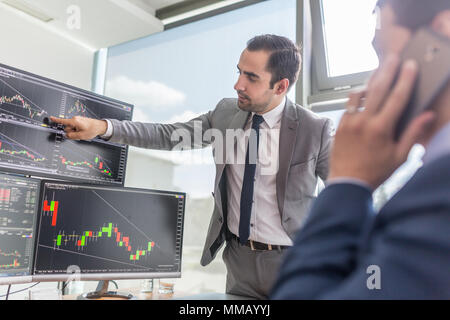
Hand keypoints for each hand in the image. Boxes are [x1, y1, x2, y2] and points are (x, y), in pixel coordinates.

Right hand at [49, 116, 107, 139]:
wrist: (100, 126)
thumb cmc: (92, 130)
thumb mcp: (81, 136)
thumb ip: (72, 136)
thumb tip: (66, 135)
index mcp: (74, 121)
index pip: (63, 121)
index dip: (56, 120)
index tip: (50, 118)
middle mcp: (75, 119)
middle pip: (67, 128)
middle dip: (71, 132)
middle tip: (80, 134)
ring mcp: (77, 120)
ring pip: (71, 128)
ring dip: (75, 132)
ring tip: (83, 132)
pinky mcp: (80, 121)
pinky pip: (75, 127)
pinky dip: (77, 130)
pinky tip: (84, 131)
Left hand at [328, 54, 435, 189]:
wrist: (347, 183)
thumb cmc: (376, 172)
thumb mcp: (400, 157)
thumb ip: (413, 134)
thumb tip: (427, 115)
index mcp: (381, 129)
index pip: (397, 97)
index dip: (406, 79)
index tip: (411, 65)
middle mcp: (364, 122)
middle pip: (378, 89)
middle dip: (388, 71)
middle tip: (394, 57)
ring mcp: (349, 122)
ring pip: (360, 94)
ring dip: (370, 80)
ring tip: (379, 69)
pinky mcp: (340, 126)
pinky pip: (349, 104)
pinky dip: (358, 95)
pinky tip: (364, 90)